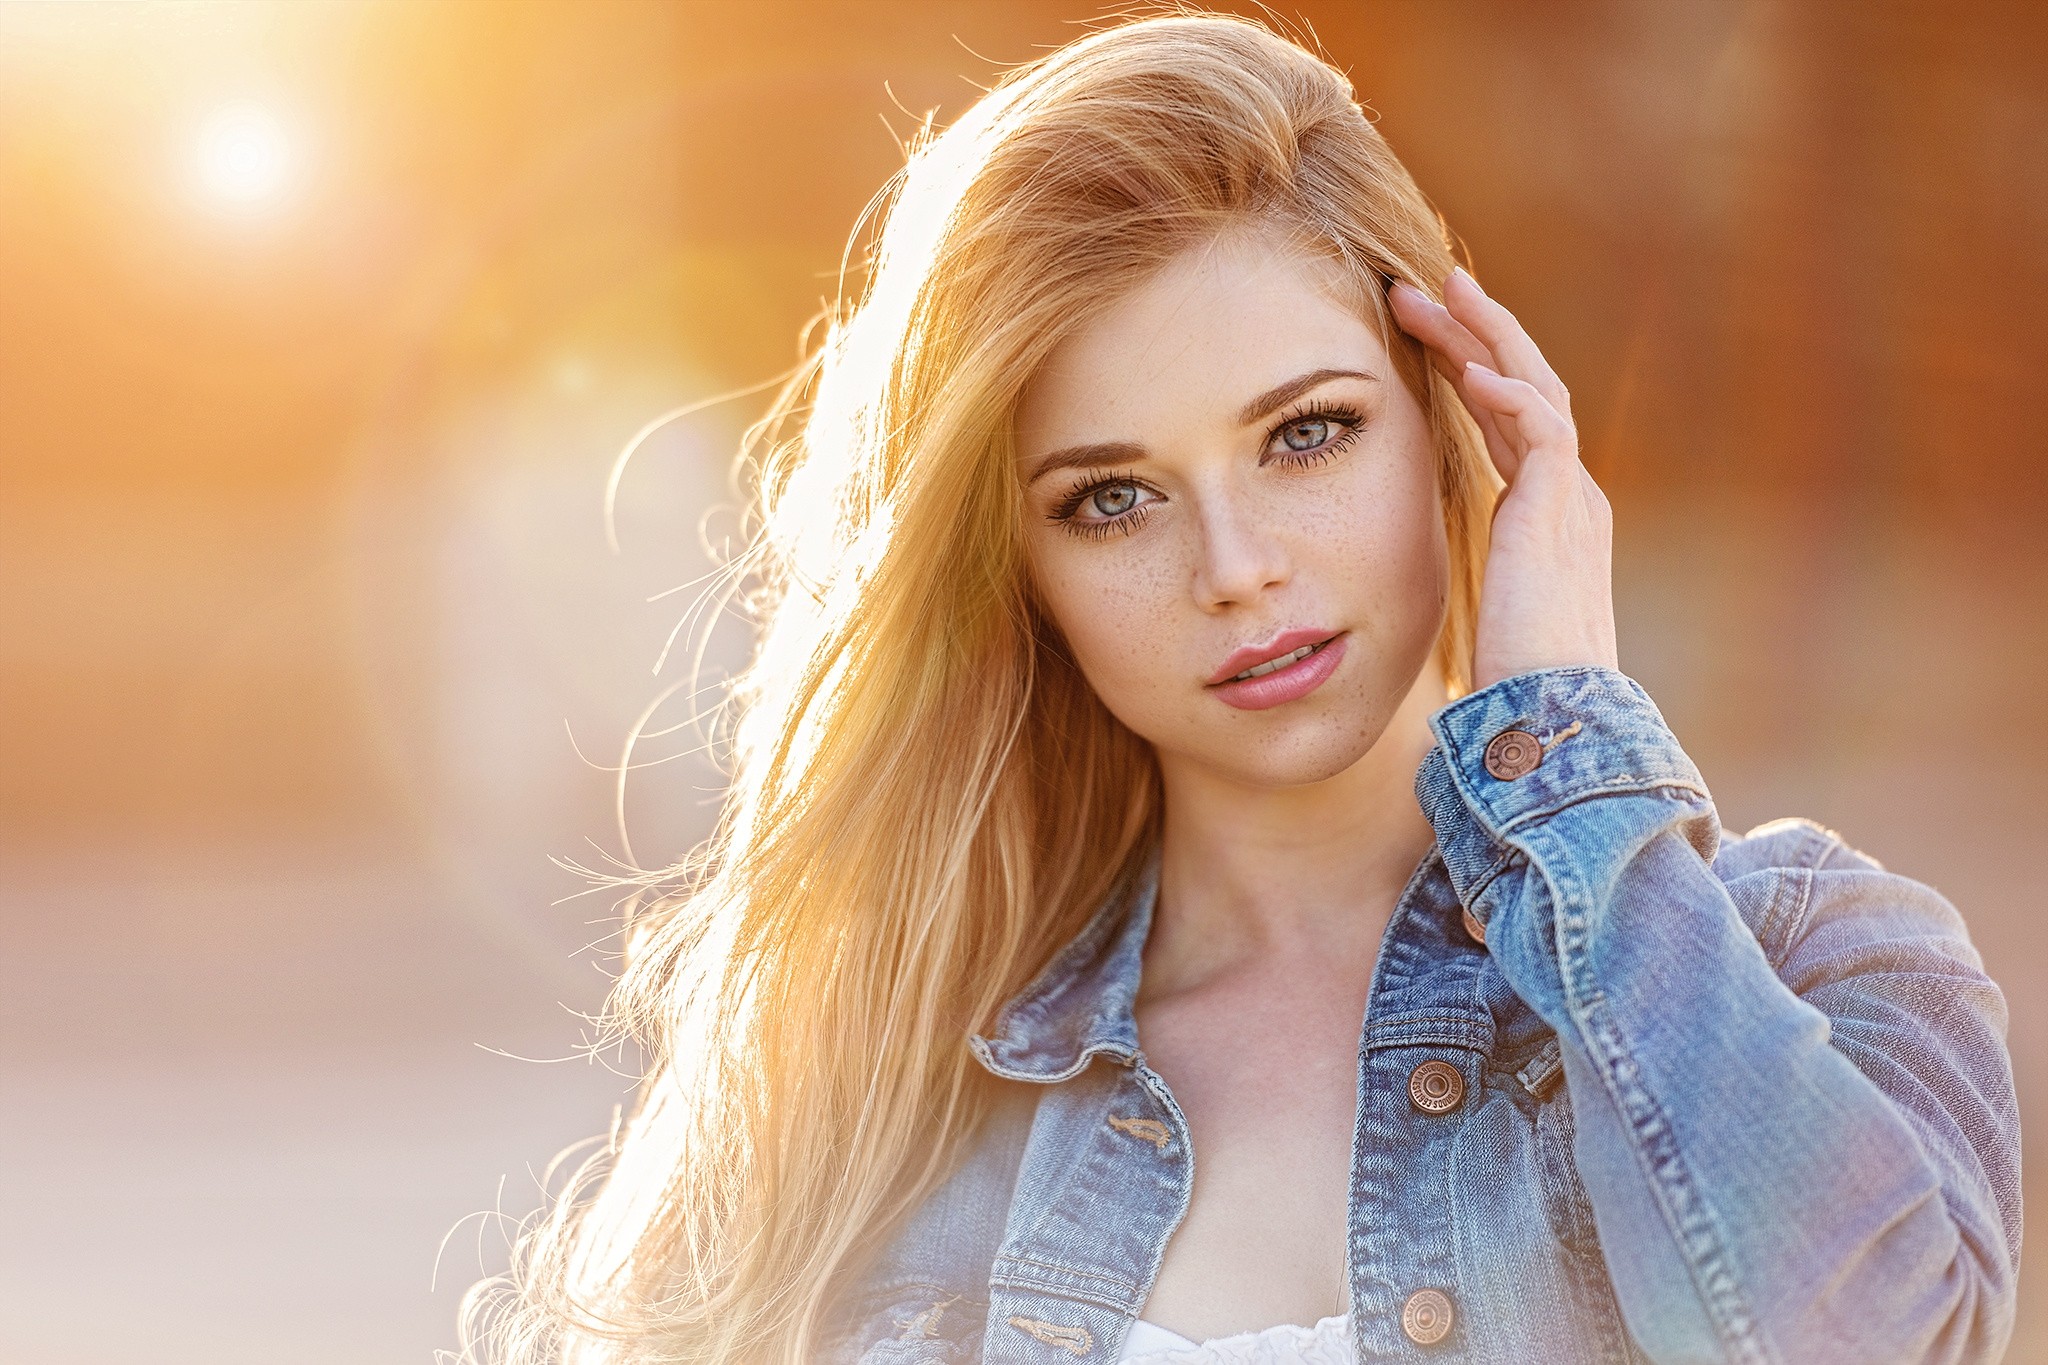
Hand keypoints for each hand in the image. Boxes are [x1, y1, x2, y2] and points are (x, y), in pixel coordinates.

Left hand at [1388, 267, 1617, 692]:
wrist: (1556, 718)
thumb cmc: (1512, 679)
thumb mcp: (1478, 604)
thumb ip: (1457, 571)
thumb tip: (1401, 572)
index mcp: (1546, 511)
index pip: (1509, 415)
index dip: (1470, 368)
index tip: (1425, 331)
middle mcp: (1567, 494)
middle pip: (1523, 384)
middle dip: (1475, 330)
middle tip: (1426, 284)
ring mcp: (1570, 500)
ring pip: (1534, 388)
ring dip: (1487, 337)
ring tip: (1444, 292)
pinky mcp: (1562, 514)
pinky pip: (1545, 433)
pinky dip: (1511, 398)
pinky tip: (1474, 372)